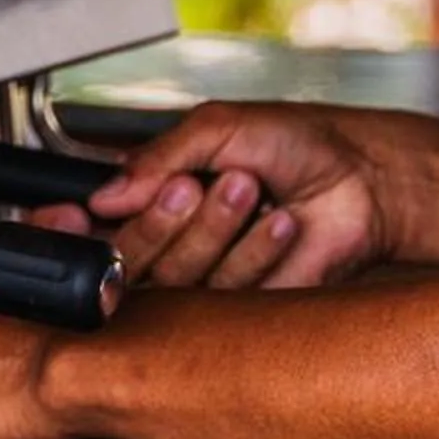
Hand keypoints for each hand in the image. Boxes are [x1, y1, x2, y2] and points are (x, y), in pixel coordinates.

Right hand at [30, 101, 395, 289]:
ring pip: (176, 280)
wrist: (363, 178)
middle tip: (190, 187)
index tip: (75, 212)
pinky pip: (225, 299)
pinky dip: (253, 254)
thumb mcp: (218, 129)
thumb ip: (156, 159)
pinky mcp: (246, 309)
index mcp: (158, 196)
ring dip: (213, 230)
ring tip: (249, 189)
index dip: (81, 223)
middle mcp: (176, 240)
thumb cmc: (298, 143)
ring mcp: (209, 278)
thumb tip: (103, 195)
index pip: (96, 224)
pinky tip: (281, 223)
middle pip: (129, 258)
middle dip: (159, 223)